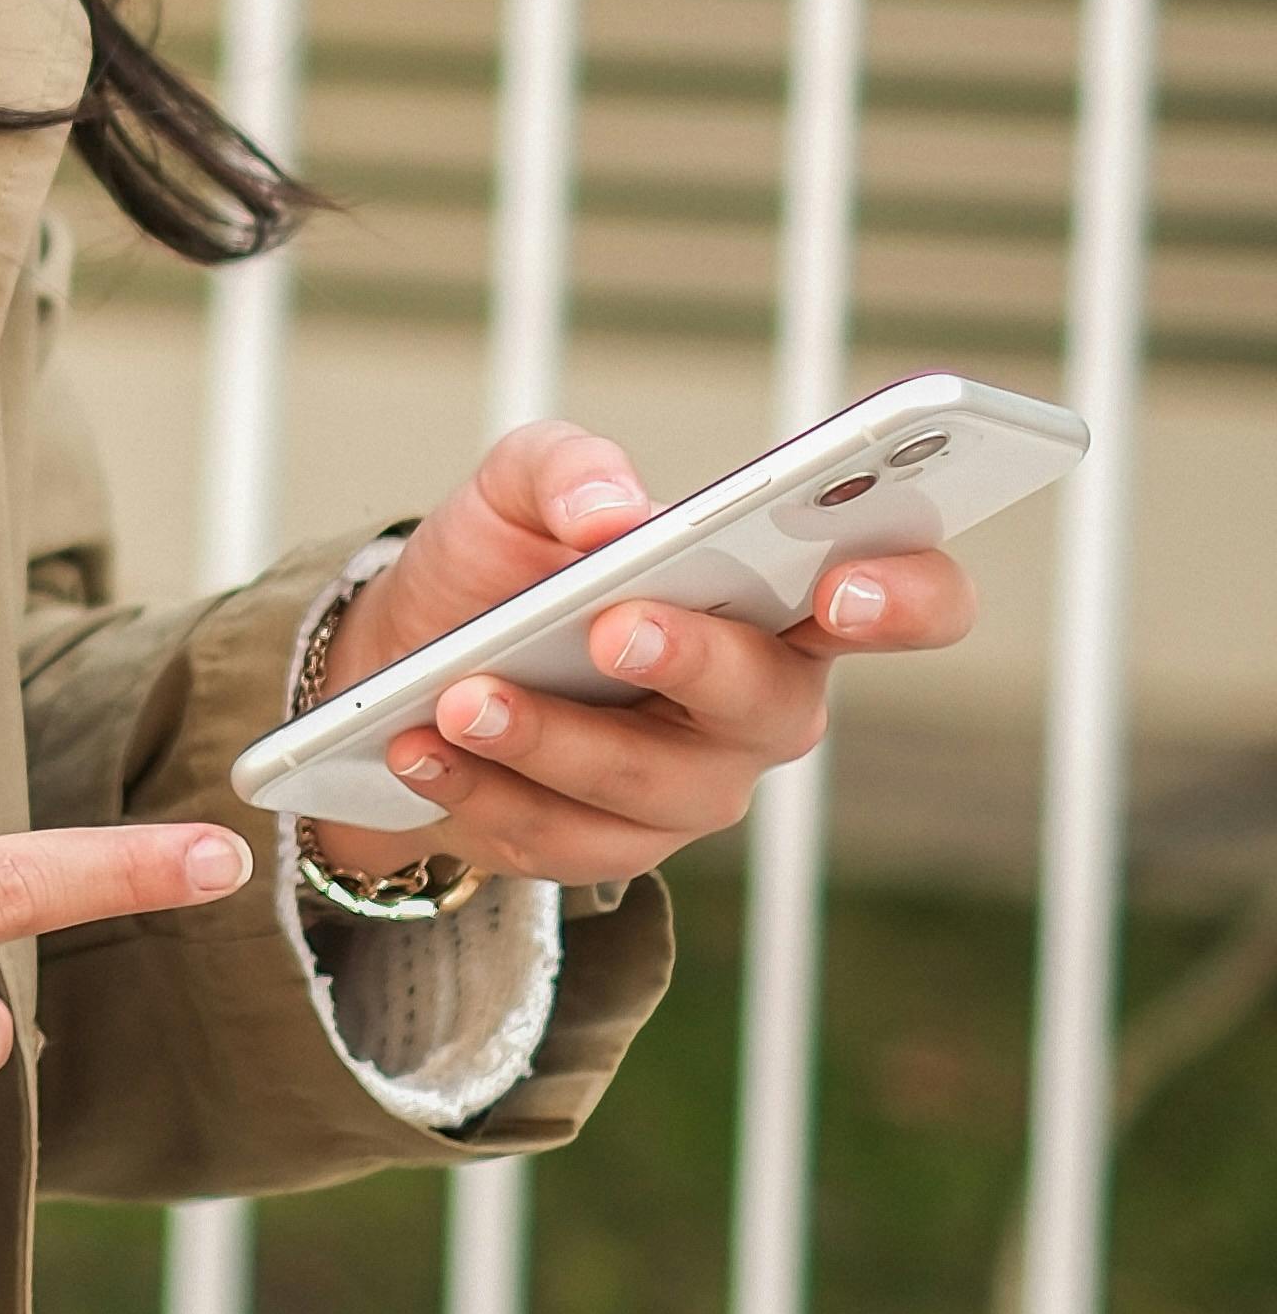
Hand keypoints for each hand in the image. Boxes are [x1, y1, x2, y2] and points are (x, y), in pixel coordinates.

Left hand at [314, 415, 975, 895]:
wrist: (405, 657)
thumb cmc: (505, 561)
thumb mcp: (518, 486)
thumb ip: (566, 466)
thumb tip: (610, 509)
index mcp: (783, 595)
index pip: (908, 598)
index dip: (907, 597)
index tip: (845, 583)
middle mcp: (762, 700)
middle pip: (775, 706)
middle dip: (694, 662)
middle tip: (613, 626)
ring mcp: (696, 786)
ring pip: (654, 784)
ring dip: (551, 737)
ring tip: (460, 695)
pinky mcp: (613, 846)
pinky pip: (563, 837)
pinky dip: (482, 785)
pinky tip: (418, 744)